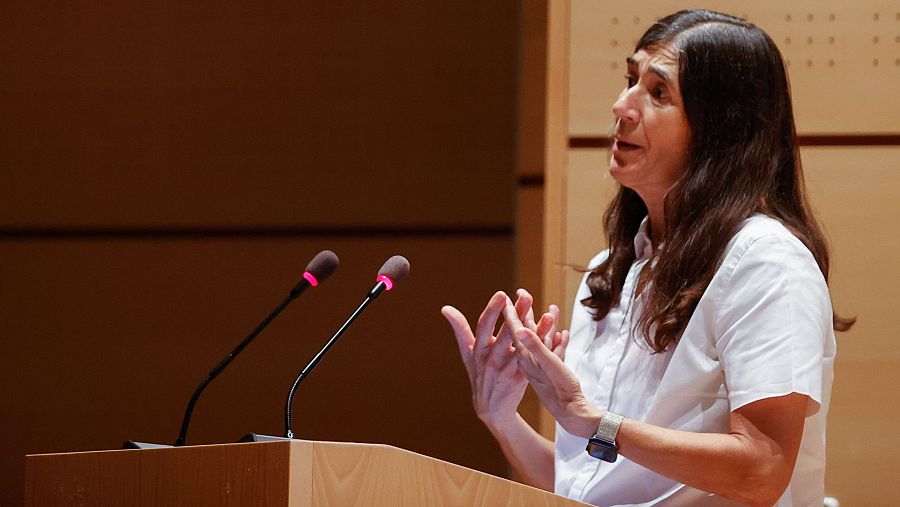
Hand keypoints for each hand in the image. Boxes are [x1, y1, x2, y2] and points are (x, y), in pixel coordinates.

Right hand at [441, 290, 536, 429]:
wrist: (491, 408)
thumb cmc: (479, 373)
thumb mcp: (467, 353)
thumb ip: (460, 329)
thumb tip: (445, 308)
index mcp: (478, 349)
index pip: (484, 326)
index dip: (492, 311)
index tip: (501, 295)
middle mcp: (492, 358)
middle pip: (507, 334)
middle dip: (517, 315)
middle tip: (527, 297)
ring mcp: (508, 369)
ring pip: (525, 347)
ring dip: (538, 331)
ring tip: (549, 316)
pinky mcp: (523, 378)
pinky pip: (535, 360)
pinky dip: (547, 348)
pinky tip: (558, 335)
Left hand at [503, 303, 601, 437]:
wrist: (572, 412)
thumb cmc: (561, 388)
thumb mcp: (548, 364)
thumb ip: (534, 345)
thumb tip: (520, 328)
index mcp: (526, 356)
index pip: (515, 329)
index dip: (512, 312)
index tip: (508, 296)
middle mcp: (529, 360)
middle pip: (525, 332)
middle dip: (527, 313)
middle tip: (524, 295)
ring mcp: (539, 366)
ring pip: (540, 340)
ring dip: (545, 325)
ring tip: (551, 310)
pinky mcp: (549, 371)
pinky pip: (551, 351)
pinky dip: (556, 341)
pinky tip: (562, 334)